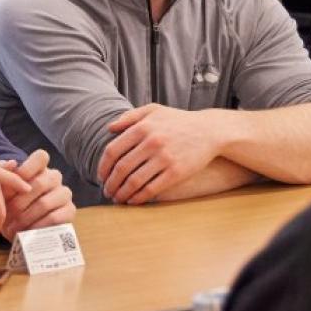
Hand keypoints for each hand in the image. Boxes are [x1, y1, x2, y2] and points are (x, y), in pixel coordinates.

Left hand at [0, 150, 75, 234]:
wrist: (19, 228)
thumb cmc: (10, 205)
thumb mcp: (2, 191)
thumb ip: (3, 175)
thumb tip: (10, 163)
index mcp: (40, 167)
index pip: (41, 157)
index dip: (26, 169)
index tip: (13, 186)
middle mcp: (55, 177)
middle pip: (39, 183)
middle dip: (18, 203)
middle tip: (7, 217)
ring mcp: (64, 193)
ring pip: (44, 203)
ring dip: (25, 218)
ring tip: (13, 229)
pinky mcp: (70, 211)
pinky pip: (54, 218)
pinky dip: (37, 227)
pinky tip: (27, 233)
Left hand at [98, 105, 231, 204]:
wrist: (210, 131)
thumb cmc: (179, 121)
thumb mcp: (154, 110)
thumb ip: (130, 117)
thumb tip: (109, 128)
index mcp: (142, 127)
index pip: (112, 151)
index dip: (103, 167)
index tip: (101, 177)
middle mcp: (151, 142)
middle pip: (121, 168)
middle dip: (110, 184)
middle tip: (107, 192)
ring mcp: (164, 158)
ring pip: (134, 181)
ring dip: (122, 193)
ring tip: (118, 198)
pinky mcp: (176, 173)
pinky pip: (151, 189)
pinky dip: (138, 198)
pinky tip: (133, 201)